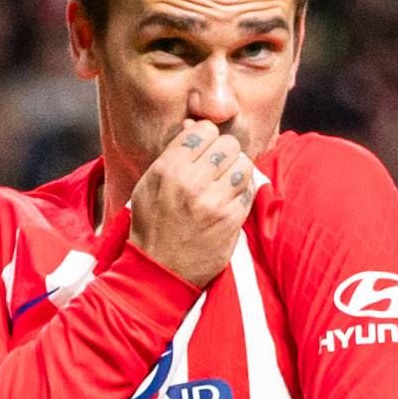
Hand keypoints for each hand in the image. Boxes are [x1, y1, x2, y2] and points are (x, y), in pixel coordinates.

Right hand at [126, 121, 262, 287]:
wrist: (158, 272)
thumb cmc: (151, 227)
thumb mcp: (148, 186)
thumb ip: (172, 155)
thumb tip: (193, 125)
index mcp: (168, 169)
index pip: (203, 130)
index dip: (207, 137)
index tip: (205, 149)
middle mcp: (191, 182)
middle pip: (228, 144)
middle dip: (226, 152)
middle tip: (218, 166)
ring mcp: (214, 201)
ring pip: (244, 164)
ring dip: (237, 171)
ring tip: (226, 182)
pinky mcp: (231, 220)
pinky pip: (250, 190)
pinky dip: (243, 192)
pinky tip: (231, 200)